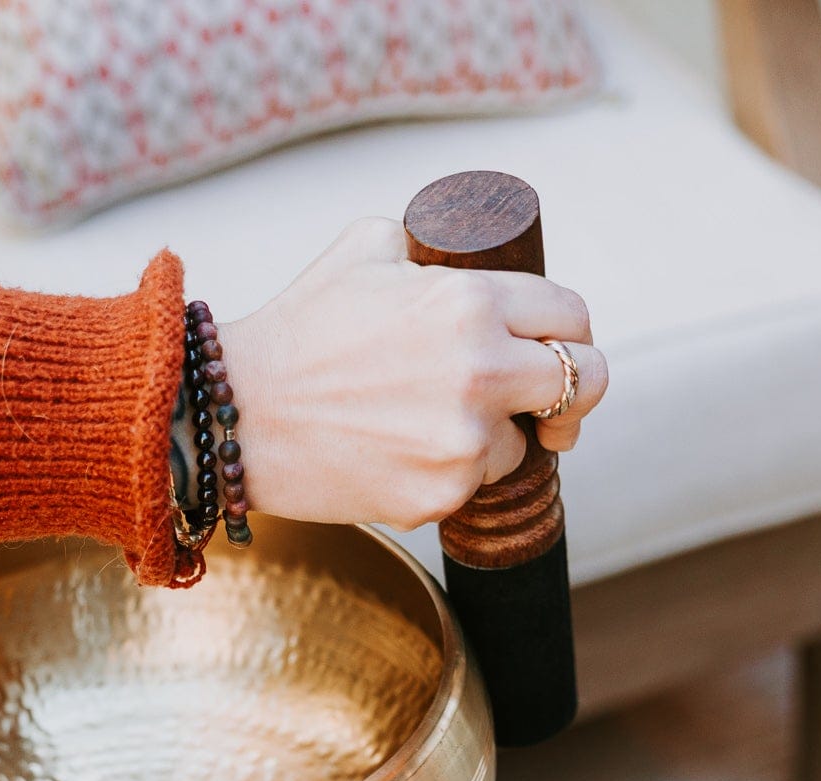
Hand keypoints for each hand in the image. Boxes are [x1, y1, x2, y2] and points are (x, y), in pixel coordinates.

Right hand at [218, 217, 606, 529]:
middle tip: (555, 410)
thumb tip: (463, 253)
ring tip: (427, 428)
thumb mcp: (366, 249)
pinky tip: (400, 456)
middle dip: (576, 394)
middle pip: (583, 383)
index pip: (571, 315)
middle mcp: (482, 370)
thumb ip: (431, 246)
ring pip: (522, 444)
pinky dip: (449, 475)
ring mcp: (464, 441)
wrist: (236, 417)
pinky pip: (473, 485)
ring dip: (495, 439)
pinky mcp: (441, 495)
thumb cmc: (296, 332)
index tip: (563, 350)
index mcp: (472, 301)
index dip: (575, 332)